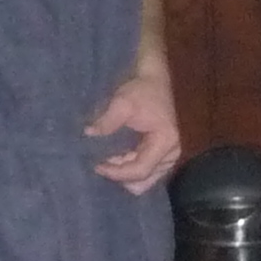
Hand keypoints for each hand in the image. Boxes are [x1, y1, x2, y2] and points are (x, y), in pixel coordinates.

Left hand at [90, 64, 180, 193]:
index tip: (97, 166)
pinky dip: (130, 168)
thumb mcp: (122, 102)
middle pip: (144, 181)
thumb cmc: (141, 89)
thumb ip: (106, 121)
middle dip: (121, 177)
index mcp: (165, 142)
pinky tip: (116, 157)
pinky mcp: (164, 153)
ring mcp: (170, 155)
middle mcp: (172, 153)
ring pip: (146, 179)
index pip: (140, 170)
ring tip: (108, 160)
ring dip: (125, 173)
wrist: (155, 79)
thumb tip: (88, 134)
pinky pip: (147, 171)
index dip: (117, 173)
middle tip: (102, 164)